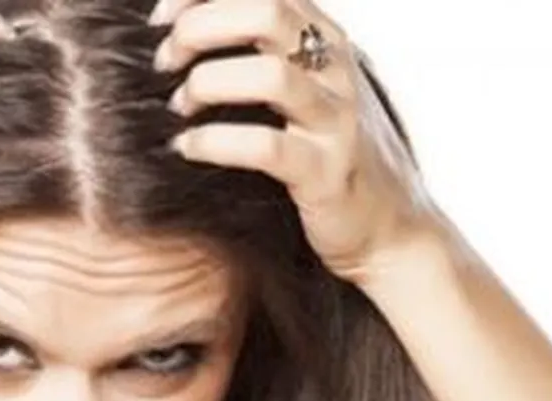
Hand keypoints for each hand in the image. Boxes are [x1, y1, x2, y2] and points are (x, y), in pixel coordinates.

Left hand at [150, 0, 445, 287]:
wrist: (391, 228)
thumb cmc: (327, 152)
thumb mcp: (306, 87)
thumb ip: (267, 52)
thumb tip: (189, 29)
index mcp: (325, 38)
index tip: (160, 18)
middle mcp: (336, 69)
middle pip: (266, 12)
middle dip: (200, 29)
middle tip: (165, 63)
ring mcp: (336, 121)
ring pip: (270, 76)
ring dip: (207, 84)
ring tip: (179, 108)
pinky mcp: (327, 174)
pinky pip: (265, 147)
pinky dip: (213, 142)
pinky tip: (187, 148)